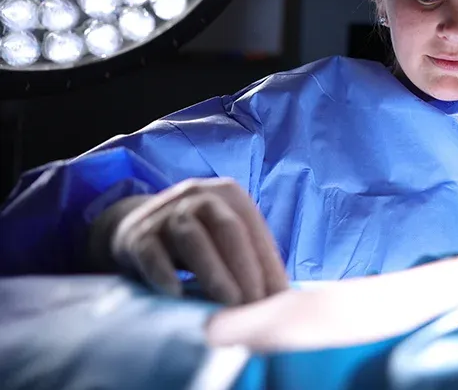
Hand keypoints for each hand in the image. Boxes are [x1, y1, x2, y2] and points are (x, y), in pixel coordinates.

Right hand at [97, 177, 287, 304]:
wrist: (139, 226)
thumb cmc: (199, 239)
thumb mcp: (225, 237)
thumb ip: (251, 258)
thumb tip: (280, 298)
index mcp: (228, 193)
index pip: (253, 227)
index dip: (268, 262)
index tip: (278, 297)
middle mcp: (198, 195)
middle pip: (227, 228)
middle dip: (245, 268)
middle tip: (255, 303)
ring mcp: (165, 212)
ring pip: (193, 238)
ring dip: (214, 272)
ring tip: (229, 303)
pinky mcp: (137, 234)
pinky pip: (152, 253)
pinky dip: (165, 274)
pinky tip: (178, 294)